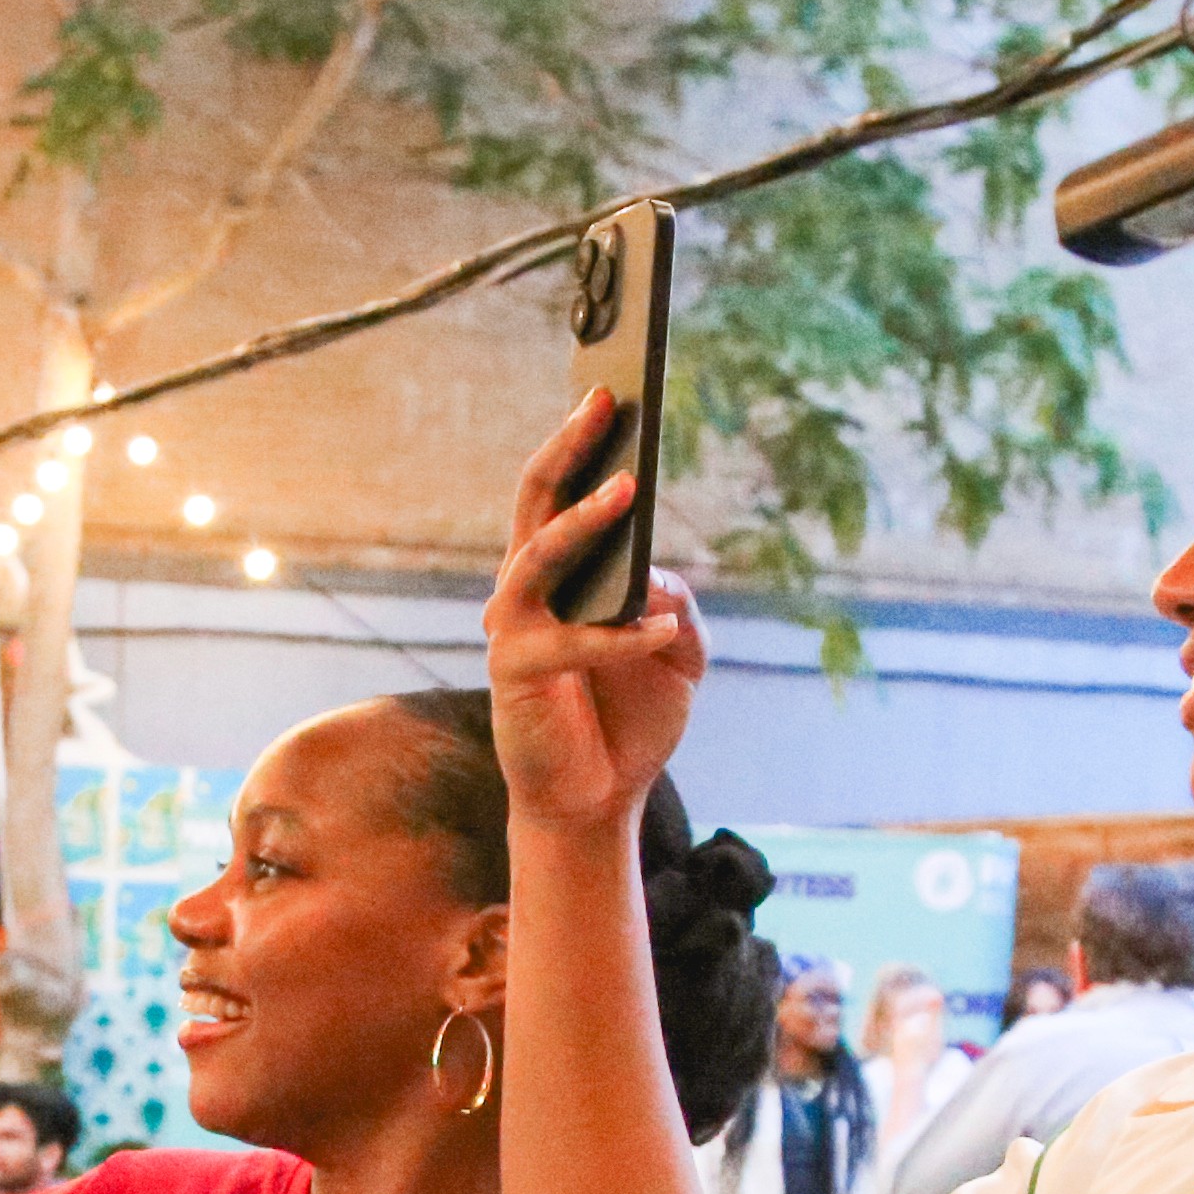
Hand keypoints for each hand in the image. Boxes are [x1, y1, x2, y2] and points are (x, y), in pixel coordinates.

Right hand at [479, 394, 706, 845]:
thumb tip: (657, 573)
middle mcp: (526, 592)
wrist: (596, 802)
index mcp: (559, 577)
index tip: (609, 391)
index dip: (578, 442)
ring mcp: (515, 629)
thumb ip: (677, 607)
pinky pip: (573, 641)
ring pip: (539, 556)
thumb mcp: (678, 657)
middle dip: (567, 447)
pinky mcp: (518, 674)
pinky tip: (660, 630)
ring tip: (628, 490)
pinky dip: (620, 635)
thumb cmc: (629, 722)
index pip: (560, 494)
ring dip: (582, 521)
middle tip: (603, 402)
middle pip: (535, 501)